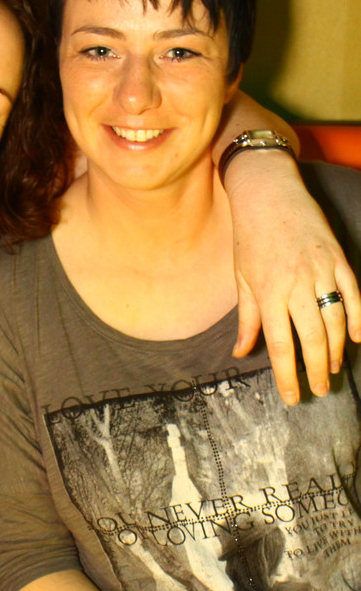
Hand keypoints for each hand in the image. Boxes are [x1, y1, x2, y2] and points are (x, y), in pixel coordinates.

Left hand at [225, 154, 360, 403]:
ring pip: (335, 320)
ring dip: (335, 349)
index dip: (287, 375)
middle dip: (316, 370)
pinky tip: (357, 337)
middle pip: (312, 338)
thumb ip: (246, 319)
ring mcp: (320, 270)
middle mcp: (296, 284)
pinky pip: (354, 294)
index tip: (291, 397)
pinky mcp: (337, 258)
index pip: (280, 345)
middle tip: (320, 391)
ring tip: (331, 367)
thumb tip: (242, 353)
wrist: (268, 192)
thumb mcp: (241, 278)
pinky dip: (358, 318)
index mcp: (268, 292)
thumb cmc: (249, 237)